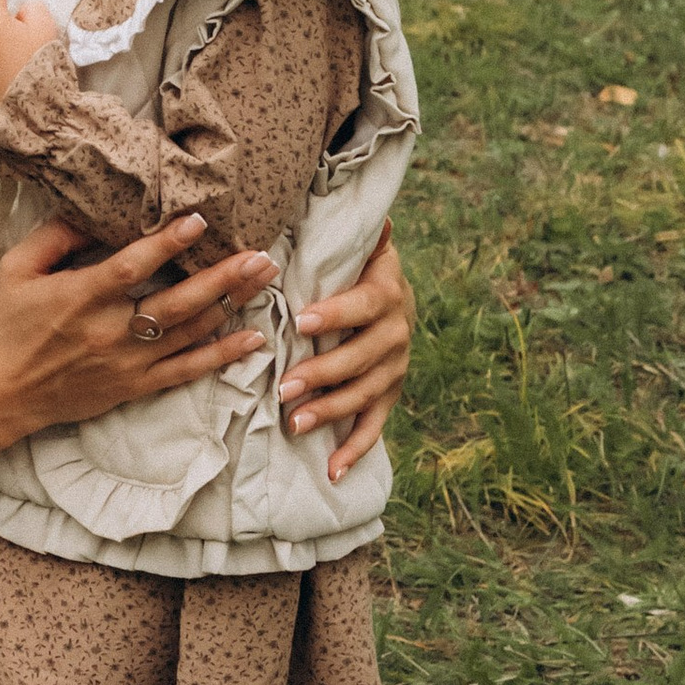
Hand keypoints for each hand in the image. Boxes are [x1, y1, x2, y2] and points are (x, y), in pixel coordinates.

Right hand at [0, 214, 269, 514]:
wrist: (4, 393)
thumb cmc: (10, 324)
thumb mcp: (17, 269)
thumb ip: (54, 236)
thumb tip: (92, 209)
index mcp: (80, 298)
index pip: (131, 268)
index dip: (167, 244)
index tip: (198, 221)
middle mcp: (109, 332)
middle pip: (176, 303)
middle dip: (222, 277)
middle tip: (259, 254)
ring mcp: (127, 363)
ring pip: (189, 333)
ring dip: (231, 306)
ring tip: (264, 280)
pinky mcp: (136, 386)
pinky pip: (186, 371)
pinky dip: (221, 355)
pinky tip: (252, 339)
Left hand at [277, 221, 412, 480]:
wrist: (389, 291)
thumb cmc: (353, 264)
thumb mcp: (355, 243)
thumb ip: (351, 231)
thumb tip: (371, 211)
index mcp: (386, 290)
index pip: (364, 304)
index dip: (337, 314)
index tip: (302, 322)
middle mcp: (397, 331)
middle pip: (364, 358)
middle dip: (324, 374)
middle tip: (286, 387)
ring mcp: (395, 367)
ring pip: (366, 395)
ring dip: (332, 412)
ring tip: (295, 423)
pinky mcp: (388, 394)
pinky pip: (375, 426)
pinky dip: (356, 451)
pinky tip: (333, 473)